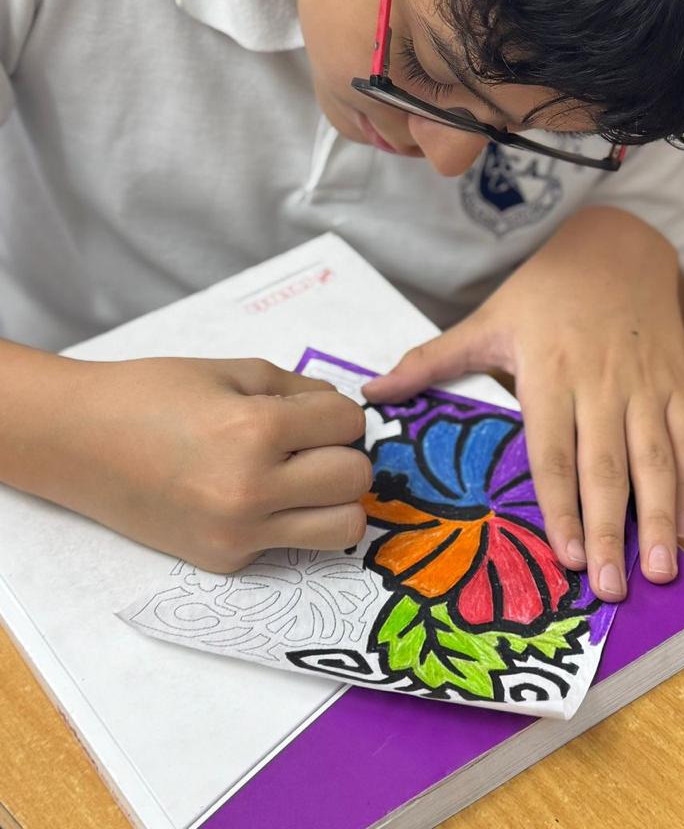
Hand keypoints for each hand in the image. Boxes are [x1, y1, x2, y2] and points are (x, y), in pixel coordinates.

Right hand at [42, 356, 371, 571]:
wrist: (79, 442)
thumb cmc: (154, 394)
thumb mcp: (234, 372)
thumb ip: (299, 391)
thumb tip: (344, 415)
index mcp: (256, 430)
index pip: (348, 423)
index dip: (337, 412)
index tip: (312, 411)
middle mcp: (252, 490)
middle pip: (355, 479)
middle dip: (343, 454)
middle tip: (311, 445)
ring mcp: (238, 533)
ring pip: (343, 529)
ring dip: (334, 501)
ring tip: (303, 479)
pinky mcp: (225, 560)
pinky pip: (292, 545)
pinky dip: (289, 521)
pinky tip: (255, 498)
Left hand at [363, 207, 683, 599]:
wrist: (617, 245)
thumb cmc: (545, 290)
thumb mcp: (487, 319)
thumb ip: (431, 361)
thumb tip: (371, 393)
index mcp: (549, 372)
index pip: (554, 453)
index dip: (560, 508)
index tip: (566, 557)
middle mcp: (601, 384)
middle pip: (606, 467)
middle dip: (611, 531)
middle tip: (610, 590)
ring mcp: (646, 385)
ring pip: (656, 459)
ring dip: (660, 518)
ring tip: (659, 571)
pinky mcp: (678, 382)